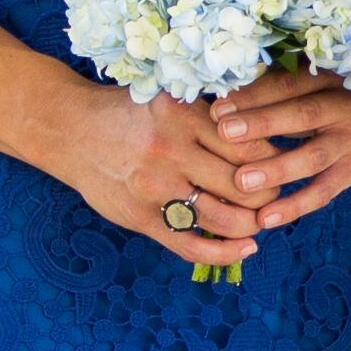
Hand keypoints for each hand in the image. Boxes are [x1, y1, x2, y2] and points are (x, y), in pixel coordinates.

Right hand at [41, 68, 315, 258]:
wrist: (68, 129)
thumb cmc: (129, 112)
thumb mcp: (171, 98)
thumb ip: (213, 113)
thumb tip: (274, 130)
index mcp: (183, 114)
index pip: (251, 145)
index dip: (275, 159)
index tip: (283, 164)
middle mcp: (170, 149)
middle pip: (245, 184)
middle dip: (269, 195)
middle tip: (275, 195)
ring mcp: (154, 187)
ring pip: (225, 218)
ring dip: (253, 225)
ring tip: (261, 221)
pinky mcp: (140, 217)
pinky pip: (192, 244)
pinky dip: (225, 252)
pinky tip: (246, 248)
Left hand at [216, 66, 350, 225]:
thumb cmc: (323, 95)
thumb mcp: (305, 82)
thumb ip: (270, 87)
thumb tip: (221, 100)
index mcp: (329, 78)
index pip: (288, 85)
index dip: (253, 95)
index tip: (218, 108)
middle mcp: (347, 108)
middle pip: (304, 115)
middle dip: (262, 124)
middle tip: (225, 132)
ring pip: (314, 158)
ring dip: (277, 170)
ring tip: (243, 182)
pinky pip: (322, 193)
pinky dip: (294, 207)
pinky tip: (264, 218)